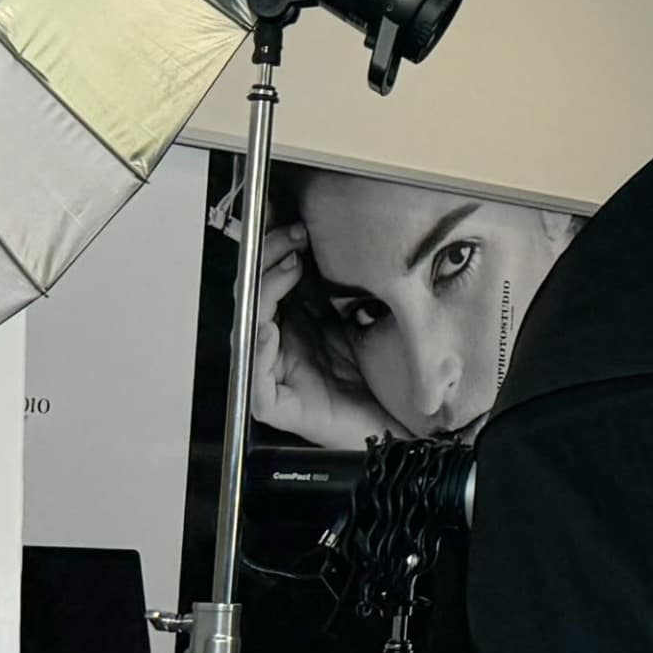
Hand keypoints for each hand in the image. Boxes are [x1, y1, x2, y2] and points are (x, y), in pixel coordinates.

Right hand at [244, 222, 397, 447]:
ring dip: (265, 293)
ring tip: (287, 268)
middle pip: (254, 296)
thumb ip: (343, 289)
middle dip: (269, 260)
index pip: (271, 280)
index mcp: (295, 324)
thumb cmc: (381, 378)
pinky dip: (258, 353)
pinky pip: (256, 380)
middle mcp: (278, 345)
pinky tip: (266, 331)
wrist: (402, 426)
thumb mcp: (364, 320)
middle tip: (294, 238)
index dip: (277, 250)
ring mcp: (273, 375)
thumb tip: (337, 239)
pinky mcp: (276, 406)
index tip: (299, 226)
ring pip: (250, 328)